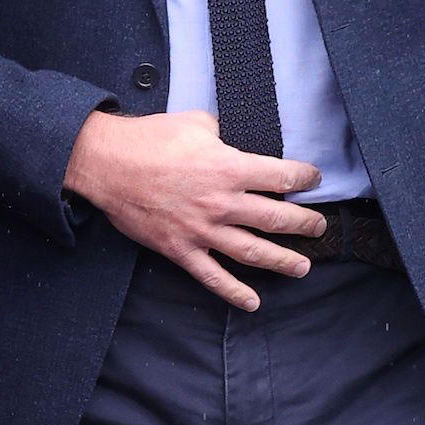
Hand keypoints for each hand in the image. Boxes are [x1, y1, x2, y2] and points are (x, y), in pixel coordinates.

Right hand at [64, 108, 325, 309]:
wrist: (107, 164)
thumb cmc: (148, 139)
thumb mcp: (194, 123)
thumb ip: (222, 132)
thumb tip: (232, 138)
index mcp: (229, 168)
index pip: (282, 177)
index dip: (304, 178)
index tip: (312, 179)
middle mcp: (222, 203)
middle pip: (277, 218)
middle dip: (305, 225)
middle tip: (317, 227)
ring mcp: (203, 230)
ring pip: (254, 252)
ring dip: (283, 261)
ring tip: (302, 266)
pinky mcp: (182, 249)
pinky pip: (213, 276)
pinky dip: (234, 292)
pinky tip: (253, 302)